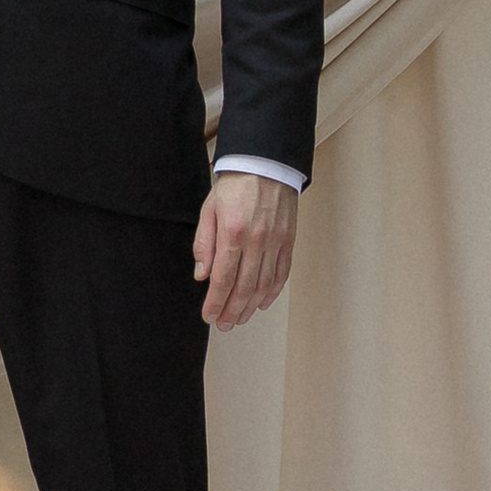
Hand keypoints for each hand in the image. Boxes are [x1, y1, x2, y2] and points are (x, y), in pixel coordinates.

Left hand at [192, 175, 297, 330]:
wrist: (265, 165)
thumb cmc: (234, 186)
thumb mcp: (209, 210)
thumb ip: (204, 244)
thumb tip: (202, 275)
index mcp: (233, 232)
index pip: (222, 278)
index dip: (215, 302)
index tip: (209, 316)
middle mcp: (256, 240)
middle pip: (244, 287)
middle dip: (232, 310)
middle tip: (224, 325)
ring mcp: (275, 242)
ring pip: (264, 284)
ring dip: (251, 306)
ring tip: (240, 319)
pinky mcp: (288, 241)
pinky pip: (281, 273)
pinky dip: (272, 292)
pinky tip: (262, 303)